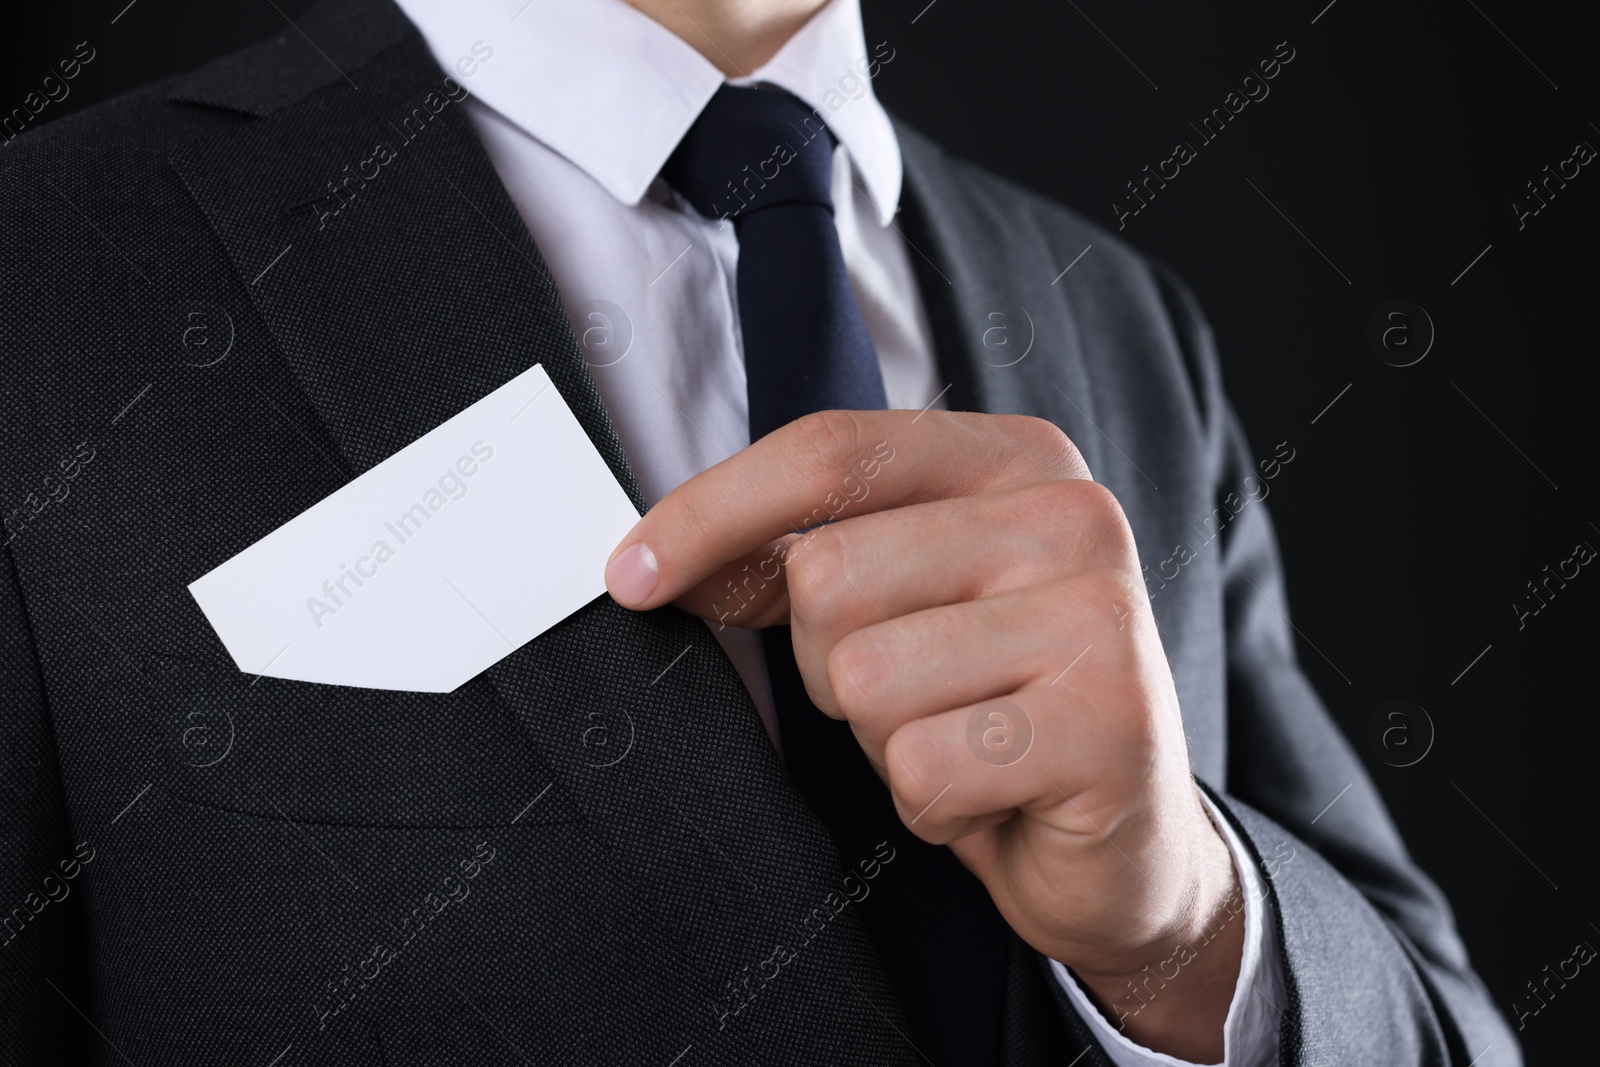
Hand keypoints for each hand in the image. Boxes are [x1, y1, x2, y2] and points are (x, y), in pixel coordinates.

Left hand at [605, 410, 1242, 1060]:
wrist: (1122, 841)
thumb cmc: (991, 707)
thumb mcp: (901, 604)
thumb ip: (799, 559)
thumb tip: (651, 561)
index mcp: (1016, 458)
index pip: (829, 452)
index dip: (710, 513)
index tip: (628, 575)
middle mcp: (1072, 515)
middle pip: (830, 575)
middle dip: (831, 666)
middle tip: (917, 697)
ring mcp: (1102, 615)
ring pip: (864, 679)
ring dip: (883, 741)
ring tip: (960, 743)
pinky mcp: (1109, 723)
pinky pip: (920, 768)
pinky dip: (929, 805)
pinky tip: (991, 796)